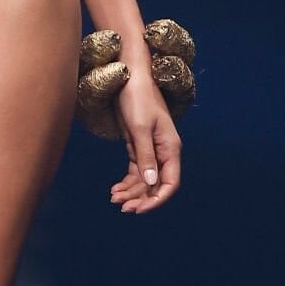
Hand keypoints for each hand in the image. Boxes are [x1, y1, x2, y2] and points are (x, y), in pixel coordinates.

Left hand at [109, 71, 180, 213]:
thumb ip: (146, 156)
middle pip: (155, 184)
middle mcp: (163, 152)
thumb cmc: (137, 98)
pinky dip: (127, 181)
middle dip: (140, 198)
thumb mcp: (139, 128)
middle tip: (122, 207)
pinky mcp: (138, 145)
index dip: (157, 199)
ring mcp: (151, 149)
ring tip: (113, 198)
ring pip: (144, 179)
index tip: (139, 209)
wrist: (129, 76)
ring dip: (131, 191)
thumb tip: (152, 182)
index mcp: (170, 148)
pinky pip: (136, 170)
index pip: (170, 183)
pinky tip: (115, 189)